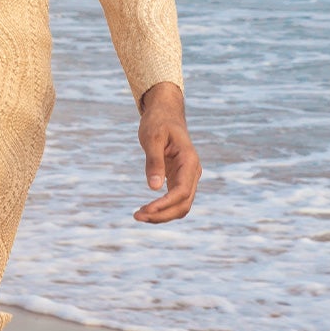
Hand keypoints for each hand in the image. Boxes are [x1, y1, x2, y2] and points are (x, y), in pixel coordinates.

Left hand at [133, 82, 201, 222]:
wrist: (165, 114)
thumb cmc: (158, 122)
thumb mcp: (152, 138)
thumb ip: (154, 162)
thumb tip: (153, 187)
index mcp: (189, 161)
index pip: (182, 191)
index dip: (165, 204)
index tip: (146, 210)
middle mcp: (193, 172)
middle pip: (183, 204)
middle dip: (162, 214)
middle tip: (136, 216)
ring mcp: (188, 177)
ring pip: (181, 206)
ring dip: (162, 215)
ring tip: (139, 215)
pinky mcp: (180, 180)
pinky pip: (175, 201)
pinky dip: (162, 209)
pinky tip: (147, 210)